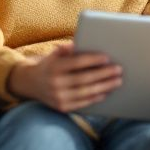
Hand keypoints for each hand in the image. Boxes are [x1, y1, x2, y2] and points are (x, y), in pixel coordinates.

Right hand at [7, 44, 121, 112]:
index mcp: (54, 66)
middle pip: (84, 78)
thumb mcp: (54, 53)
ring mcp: (58, 97)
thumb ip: (68, 48)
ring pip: (86, 92)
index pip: (77, 62)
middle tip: (118, 70)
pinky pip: (82, 103)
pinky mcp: (62, 107)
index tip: (107, 57)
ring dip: (104, 87)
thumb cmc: (50, 64)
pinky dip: (96, 98)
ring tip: (117, 81)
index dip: (93, 60)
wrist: (30, 83)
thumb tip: (84, 42)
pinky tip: (106, 92)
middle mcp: (55, 83)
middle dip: (104, 74)